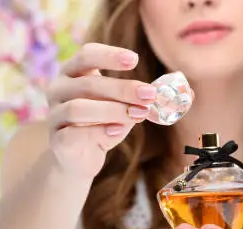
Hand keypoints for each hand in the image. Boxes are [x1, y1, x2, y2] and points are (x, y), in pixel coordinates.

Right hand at [45, 43, 156, 178]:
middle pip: (89, 83)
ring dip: (113, 110)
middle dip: (123, 89)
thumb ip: (148, 99)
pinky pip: (75, 133)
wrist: (78, 159)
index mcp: (74, 73)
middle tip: (149, 95)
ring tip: (137, 115)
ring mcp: (54, 114)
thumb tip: (188, 95)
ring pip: (80, 107)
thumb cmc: (103, 126)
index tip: (134, 60)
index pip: (87, 55)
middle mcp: (59, 89)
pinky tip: (117, 132)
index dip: (110, 55)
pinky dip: (99, 131)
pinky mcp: (57, 139)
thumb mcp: (127, 109)